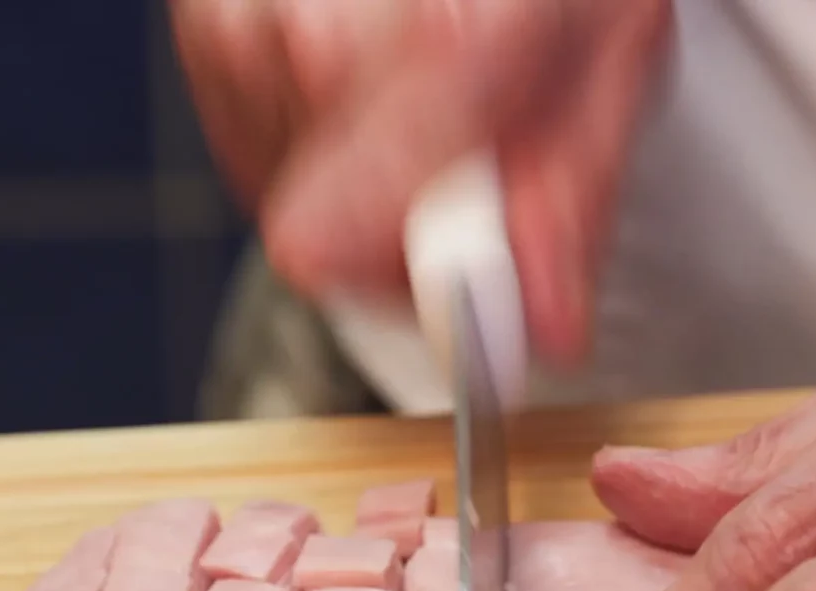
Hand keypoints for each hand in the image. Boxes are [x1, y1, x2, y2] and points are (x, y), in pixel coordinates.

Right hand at [168, 0, 670, 365]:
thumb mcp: (607, 62)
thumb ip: (566, 210)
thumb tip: (542, 334)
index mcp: (432, 42)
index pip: (331, 249)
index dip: (400, 292)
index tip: (465, 281)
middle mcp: (307, 29)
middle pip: (317, 240)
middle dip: (401, 233)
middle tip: (464, 157)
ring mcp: (240, 24)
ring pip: (290, 201)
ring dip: (365, 183)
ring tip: (420, 95)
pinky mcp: (208, 29)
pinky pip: (262, 157)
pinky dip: (324, 147)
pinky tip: (371, 85)